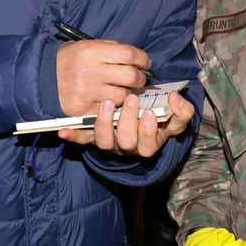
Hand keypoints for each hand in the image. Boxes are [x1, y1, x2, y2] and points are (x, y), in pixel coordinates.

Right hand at [56, 39, 150, 115]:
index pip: (128, 54)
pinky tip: (109, 100)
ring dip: (127, 94)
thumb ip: (111, 49)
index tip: (145, 62)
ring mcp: (87, 93)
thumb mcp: (86, 45)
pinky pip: (110, 110)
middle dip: (140, 78)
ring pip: (123, 96)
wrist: (41, 79)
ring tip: (121, 89)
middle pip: (130, 76)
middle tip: (138, 78)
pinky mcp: (84, 110)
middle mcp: (90, 72)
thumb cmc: (67, 60)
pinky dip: (113, 106)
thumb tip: (137, 58)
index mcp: (91, 51)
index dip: (142, 59)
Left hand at [58, 90, 195, 157]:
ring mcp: (110, 142)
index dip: (149, 131)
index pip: (148, 145)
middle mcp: (127, 147)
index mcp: (148, 144)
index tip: (150, 112)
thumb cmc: (159, 120)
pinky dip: (73, 136)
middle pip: (126, 142)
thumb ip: (182, 112)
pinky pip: (82, 139)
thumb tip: (175, 100)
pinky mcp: (93, 137)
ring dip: (104, 124)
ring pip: (104, 142)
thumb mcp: (175, 118)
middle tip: (130, 99)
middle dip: (128, 121)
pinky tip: (63, 131)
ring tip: (107, 103)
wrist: (141, 120)